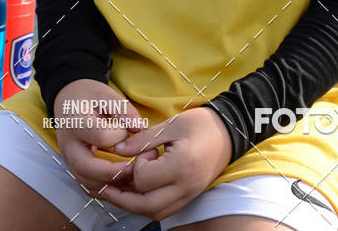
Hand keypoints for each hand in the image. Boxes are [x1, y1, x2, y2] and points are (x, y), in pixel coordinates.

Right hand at [53, 79, 157, 197]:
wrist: (68, 100)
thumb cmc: (88, 96)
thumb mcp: (105, 94)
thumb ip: (123, 109)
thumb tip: (139, 127)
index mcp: (75, 121)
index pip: (100, 136)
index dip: (119, 136)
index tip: (128, 130)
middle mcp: (68, 145)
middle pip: (86, 168)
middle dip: (114, 172)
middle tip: (136, 167)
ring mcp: (69, 160)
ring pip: (87, 183)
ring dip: (111, 184)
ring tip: (133, 174)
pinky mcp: (75, 169)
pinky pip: (89, 187)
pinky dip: (107, 189)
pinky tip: (123, 181)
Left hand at [97, 106, 232, 221]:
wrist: (229, 132)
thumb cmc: (202, 124)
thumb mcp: (172, 124)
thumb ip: (143, 138)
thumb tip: (119, 149)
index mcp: (181, 165)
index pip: (144, 179)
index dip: (137, 165)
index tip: (145, 150)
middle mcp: (185, 186)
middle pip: (146, 206)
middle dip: (122, 199)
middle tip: (108, 187)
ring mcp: (189, 194)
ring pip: (155, 213)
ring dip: (134, 206)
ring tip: (120, 191)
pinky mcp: (190, 196)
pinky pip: (165, 211)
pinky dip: (149, 206)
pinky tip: (140, 192)